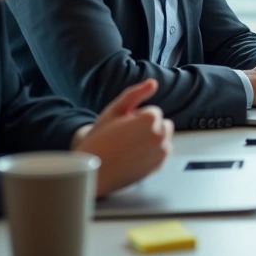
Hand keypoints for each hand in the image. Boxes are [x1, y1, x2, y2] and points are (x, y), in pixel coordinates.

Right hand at [73, 79, 172, 196]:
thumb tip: (153, 83)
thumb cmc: (100, 139)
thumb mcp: (114, 111)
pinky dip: (153, 153)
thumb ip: (135, 94)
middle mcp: (160, 137)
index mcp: (150, 120)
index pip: (152, 112)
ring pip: (163, 139)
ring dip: (152, 140)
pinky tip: (135, 157)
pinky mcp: (160, 166)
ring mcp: (161, 153)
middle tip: (125, 137)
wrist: (92, 172)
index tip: (122, 128)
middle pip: (162, 124)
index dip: (135, 118)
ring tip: (129, 148)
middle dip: (148, 127)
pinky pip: (162, 153)